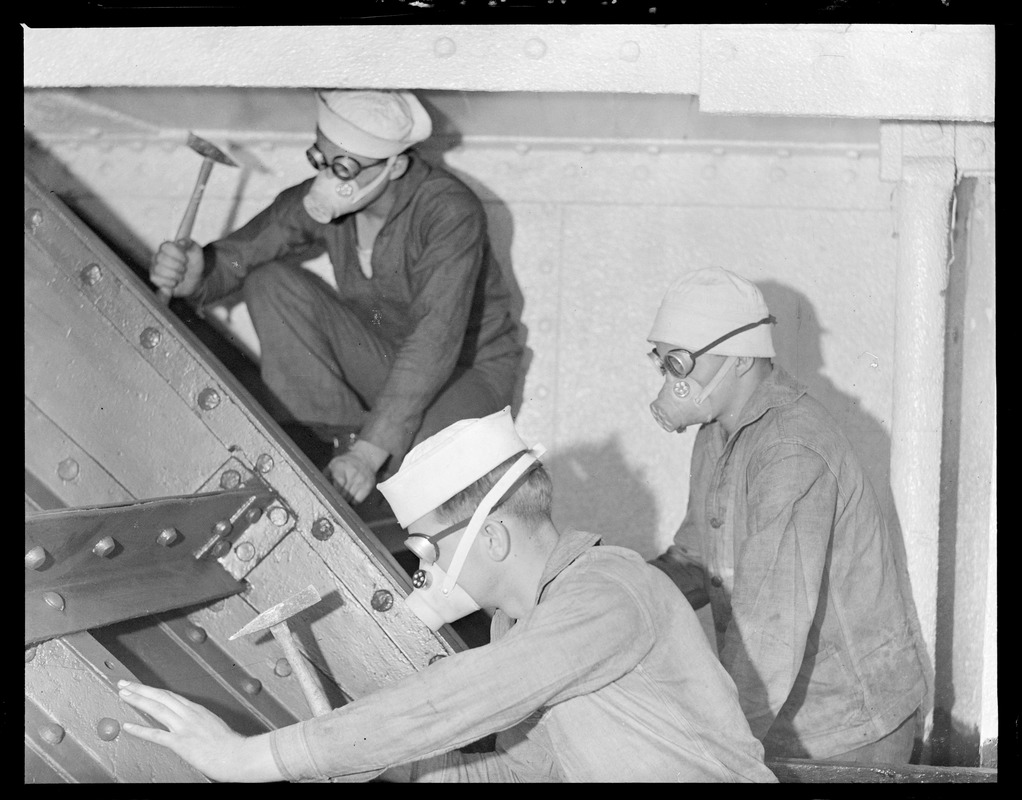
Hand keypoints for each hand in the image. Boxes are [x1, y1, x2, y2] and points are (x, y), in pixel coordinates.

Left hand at [117, 680, 275, 782]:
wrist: (236, 754)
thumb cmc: (229, 744)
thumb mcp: (213, 725)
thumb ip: (198, 722)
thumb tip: (189, 723)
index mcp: (197, 710)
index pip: (170, 695)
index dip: (153, 690)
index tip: (140, 686)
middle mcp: (189, 714)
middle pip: (160, 696)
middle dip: (140, 689)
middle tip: (124, 684)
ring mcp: (184, 727)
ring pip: (157, 708)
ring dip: (138, 700)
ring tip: (123, 695)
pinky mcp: (180, 742)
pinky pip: (156, 735)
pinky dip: (141, 730)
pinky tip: (129, 726)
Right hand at [150, 239, 204, 298]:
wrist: (196, 280)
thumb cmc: (194, 263)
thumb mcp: (196, 251)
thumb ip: (189, 243)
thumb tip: (181, 242)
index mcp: (167, 247)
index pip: (165, 246)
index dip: (177, 254)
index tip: (186, 259)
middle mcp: (158, 255)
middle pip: (161, 258)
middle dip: (178, 266)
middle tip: (185, 269)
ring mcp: (155, 267)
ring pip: (159, 270)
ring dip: (175, 275)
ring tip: (181, 276)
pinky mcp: (155, 278)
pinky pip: (157, 280)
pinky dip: (170, 283)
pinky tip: (175, 282)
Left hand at [326, 452, 377, 503]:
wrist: (364, 458)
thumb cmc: (343, 464)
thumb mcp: (332, 466)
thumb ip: (325, 478)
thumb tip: (320, 492)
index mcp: (341, 465)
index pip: (339, 483)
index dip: (334, 492)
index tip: (330, 497)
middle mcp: (353, 472)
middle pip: (343, 493)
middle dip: (337, 498)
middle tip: (334, 498)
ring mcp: (362, 479)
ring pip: (349, 499)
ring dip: (344, 500)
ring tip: (342, 495)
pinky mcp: (369, 486)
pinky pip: (357, 501)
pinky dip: (352, 501)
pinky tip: (350, 495)